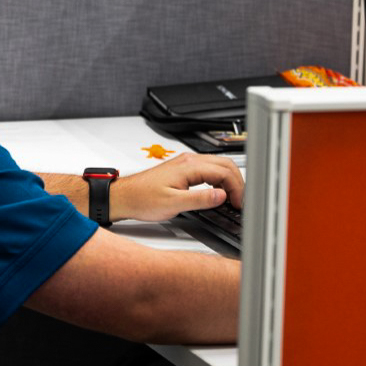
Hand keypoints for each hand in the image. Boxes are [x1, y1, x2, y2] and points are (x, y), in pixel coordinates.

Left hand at [109, 153, 243, 222]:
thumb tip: (222, 196)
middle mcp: (189, 161)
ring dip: (229, 181)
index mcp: (189, 166)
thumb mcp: (174, 204)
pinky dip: (220, 180)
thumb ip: (200, 200)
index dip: (236, 188)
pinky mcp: (183, 169)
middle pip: (225, 164)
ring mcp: (186, 163)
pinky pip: (209, 170)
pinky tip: (219, 193)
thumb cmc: (143, 199)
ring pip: (218, 166)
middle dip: (238, 183)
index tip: (238, 204)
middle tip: (240, 202)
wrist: (125, 196)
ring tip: (233, 199)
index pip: (224, 171)